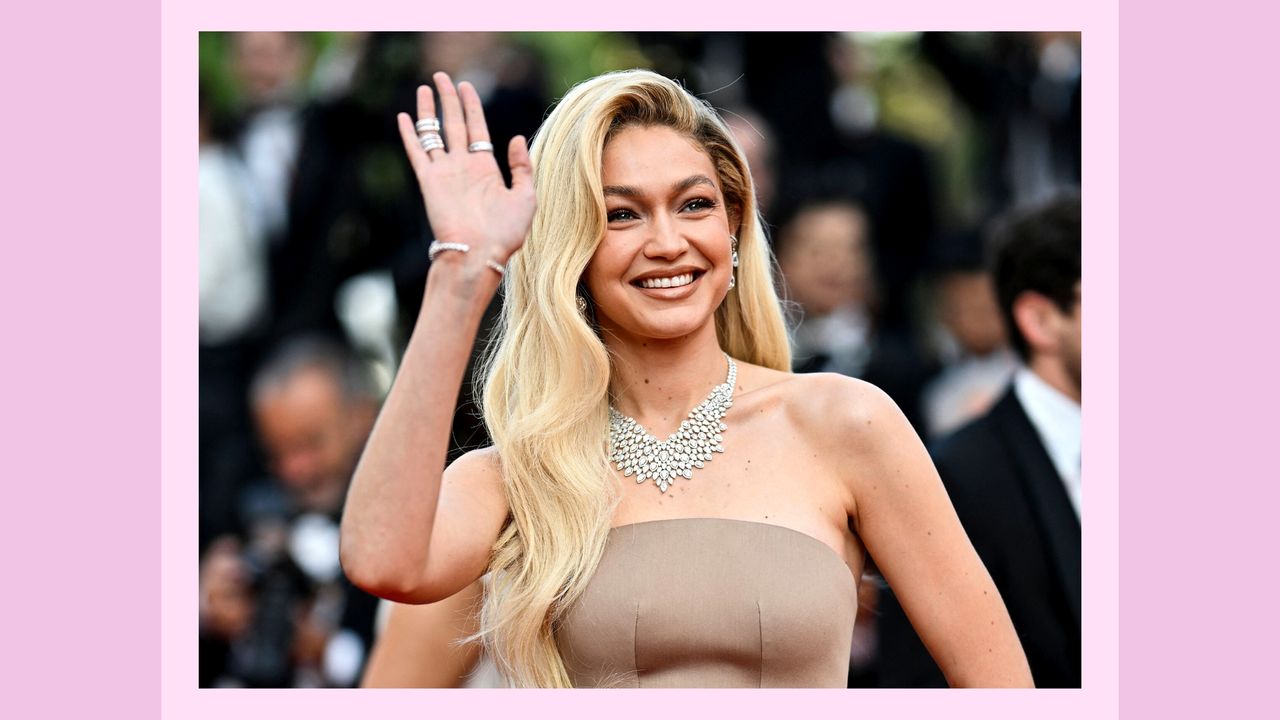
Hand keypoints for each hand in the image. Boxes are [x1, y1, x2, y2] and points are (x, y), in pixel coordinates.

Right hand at [397, 72, 535, 270]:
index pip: (476, 128)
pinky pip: (417, 152)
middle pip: (454, 124)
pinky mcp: (429, 182)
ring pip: (434, 133)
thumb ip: (521, 167)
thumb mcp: (526, 197)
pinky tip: (405, 117)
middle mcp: (463, 167)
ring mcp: (445, 173)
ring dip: (428, 110)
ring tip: (425, 88)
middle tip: (442, 77)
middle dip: (449, 99)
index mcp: (486, 168)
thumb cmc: (505, 233)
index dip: (471, 106)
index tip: (466, 86)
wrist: (479, 254)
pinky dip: (410, 134)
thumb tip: (516, 137)